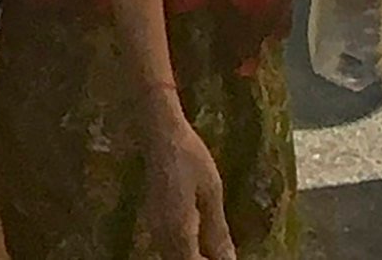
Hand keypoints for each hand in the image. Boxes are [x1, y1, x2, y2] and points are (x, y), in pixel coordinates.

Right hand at [139, 104, 232, 259]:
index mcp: (178, 232)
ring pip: (173, 256)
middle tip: (224, 253)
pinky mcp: (154, 221)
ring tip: (216, 249)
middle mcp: (161, 236)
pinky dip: (186, 248)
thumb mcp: (211, 192)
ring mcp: (154, 229)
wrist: (160, 135)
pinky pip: (169, 246)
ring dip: (194, 256)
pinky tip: (200, 239)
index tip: (227, 258)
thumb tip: (228, 259)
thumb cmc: (189, 158)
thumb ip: (217, 231)